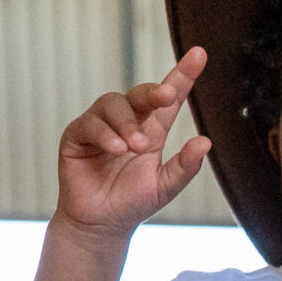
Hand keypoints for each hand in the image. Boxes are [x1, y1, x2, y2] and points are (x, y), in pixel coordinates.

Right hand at [55, 47, 213, 239]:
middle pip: (140, 93)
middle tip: (167, 97)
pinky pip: (90, 124)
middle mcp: (126, 121)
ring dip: (127, 123)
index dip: (183, 74)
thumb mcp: (164, 187)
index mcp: (151, 129)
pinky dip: (105, 134)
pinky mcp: (77, 136)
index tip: (199, 54)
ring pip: (113, 104)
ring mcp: (100, 126)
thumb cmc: (132, 204)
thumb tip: (205, 142)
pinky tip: (117, 149)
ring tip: (136, 147)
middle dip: (153, 91)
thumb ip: (185, 167)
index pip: (168, 98)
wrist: (101, 226)